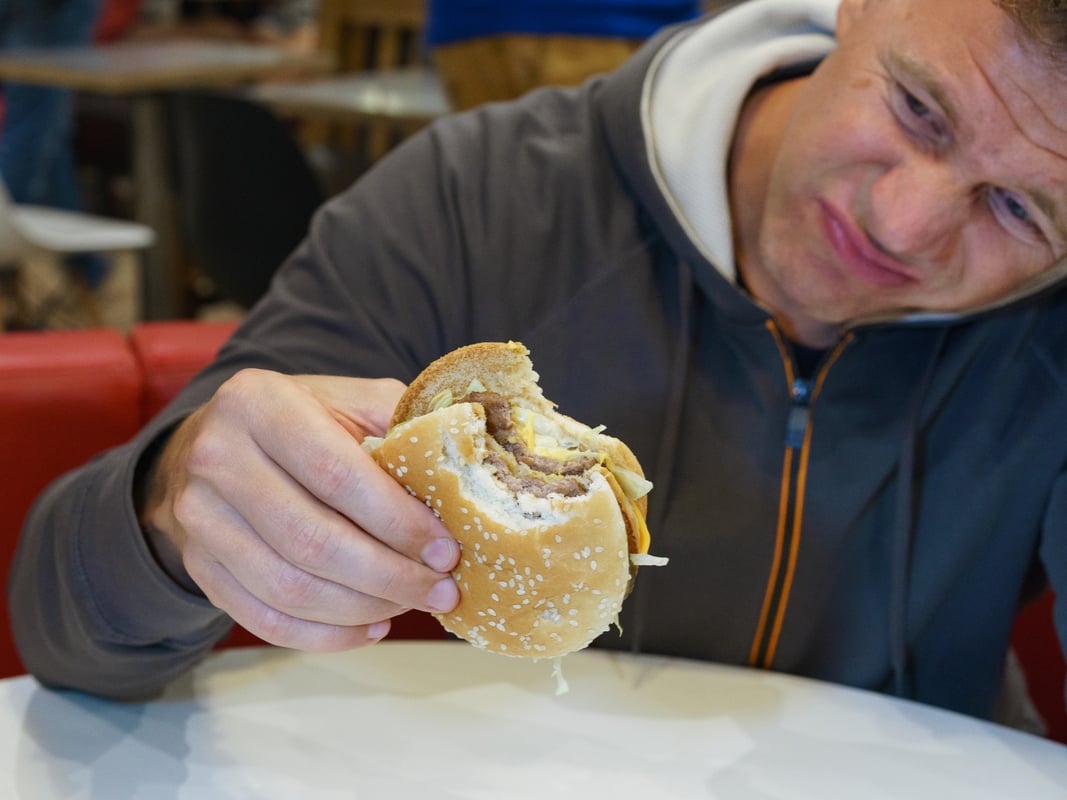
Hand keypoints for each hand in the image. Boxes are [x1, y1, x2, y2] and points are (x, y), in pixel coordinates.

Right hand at [140, 369, 459, 650]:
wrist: (217, 441)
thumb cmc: (304, 421)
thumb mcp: (351, 401)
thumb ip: (402, 427)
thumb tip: (464, 480)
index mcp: (260, 404)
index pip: (336, 475)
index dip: (397, 521)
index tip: (446, 550)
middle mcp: (217, 458)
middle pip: (311, 541)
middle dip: (389, 576)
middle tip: (441, 590)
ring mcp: (199, 517)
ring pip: (288, 589)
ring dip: (362, 609)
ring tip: (410, 605)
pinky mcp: (198, 565)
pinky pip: (265, 619)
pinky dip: (325, 635)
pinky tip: (370, 626)